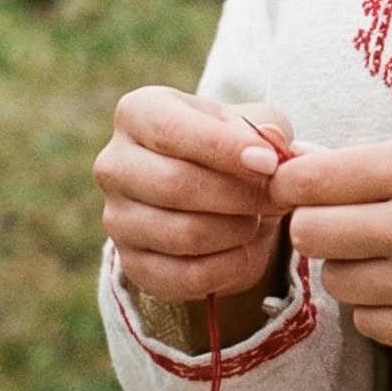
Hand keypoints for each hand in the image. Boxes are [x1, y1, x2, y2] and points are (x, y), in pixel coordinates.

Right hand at [95, 87, 293, 304]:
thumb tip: (268, 148)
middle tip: (277, 197)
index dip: (224, 149)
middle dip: (239, 195)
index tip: (269, 163)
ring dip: (237, 230)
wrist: (221, 197)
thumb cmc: (235, 147)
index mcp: (138, 113)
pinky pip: (184, 277)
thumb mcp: (255, 123)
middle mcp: (114, 165)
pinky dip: (227, 268)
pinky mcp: (132, 265)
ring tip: (258, 219)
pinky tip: (244, 250)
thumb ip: (266, 129)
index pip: (170, 130)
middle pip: (175, 185)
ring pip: (183, 234)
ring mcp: (117, 219)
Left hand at [266, 134, 391, 354]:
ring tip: (391, 254)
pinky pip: (369, 324)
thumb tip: (299, 167)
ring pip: (337, 282)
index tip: (302, 186)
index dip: (293, 183)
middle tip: (348, 222)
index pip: (310, 179)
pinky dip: (379, 308)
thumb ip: (377, 163)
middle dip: (319, 227)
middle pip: (311, 234)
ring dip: (352, 269)